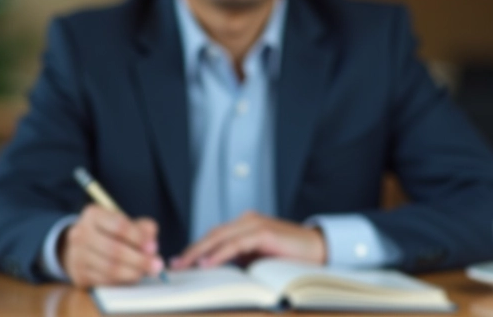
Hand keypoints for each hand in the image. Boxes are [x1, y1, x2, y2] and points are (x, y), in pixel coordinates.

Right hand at [59, 204, 163, 286]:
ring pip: (109, 268)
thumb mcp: (126, 222)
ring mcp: (77, 255)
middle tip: (157, 265)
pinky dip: (122, 281)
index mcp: (93, 214)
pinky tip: (132, 277)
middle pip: (114, 249)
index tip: (153, 247)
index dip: (138, 238)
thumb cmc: (110, 232)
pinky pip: (105, 281)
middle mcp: (81, 233)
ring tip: (146, 272)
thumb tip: (151, 245)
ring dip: (133, 272)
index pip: (119, 226)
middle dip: (139, 259)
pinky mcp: (79, 274)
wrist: (83, 246)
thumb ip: (142, 228)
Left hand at [170, 211, 326, 269]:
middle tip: (173, 266)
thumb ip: (238, 261)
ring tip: (184, 266)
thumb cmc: (289, 258)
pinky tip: (207, 263)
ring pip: (220, 237)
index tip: (178, 264)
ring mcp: (255, 225)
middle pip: (212, 235)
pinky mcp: (264, 232)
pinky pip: (236, 243)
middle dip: (191, 251)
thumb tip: (212, 271)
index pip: (213, 237)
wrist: (319, 251)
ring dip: (200, 252)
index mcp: (244, 227)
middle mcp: (247, 221)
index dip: (194, 250)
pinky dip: (220, 253)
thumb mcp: (258, 260)